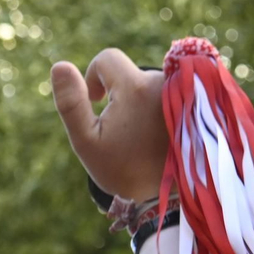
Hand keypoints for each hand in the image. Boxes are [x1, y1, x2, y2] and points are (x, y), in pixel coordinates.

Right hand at [50, 49, 168, 203]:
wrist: (164, 195)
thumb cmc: (120, 169)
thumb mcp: (86, 140)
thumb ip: (71, 102)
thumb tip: (58, 66)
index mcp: (135, 88)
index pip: (107, 58)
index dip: (93, 77)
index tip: (96, 103)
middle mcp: (162, 83)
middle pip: (129, 73)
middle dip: (119, 93)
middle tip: (120, 129)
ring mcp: (182, 92)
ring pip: (148, 83)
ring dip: (138, 101)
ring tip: (139, 134)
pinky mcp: (194, 103)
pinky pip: (167, 92)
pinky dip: (156, 107)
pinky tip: (154, 132)